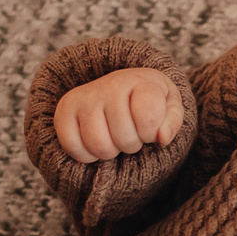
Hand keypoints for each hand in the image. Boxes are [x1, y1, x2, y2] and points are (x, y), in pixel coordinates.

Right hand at [55, 67, 182, 164]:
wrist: (117, 89)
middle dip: (132, 144)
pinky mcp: (64, 111)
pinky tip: (95, 141)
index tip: (149, 126)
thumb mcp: (169, 107)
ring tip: (114, 137)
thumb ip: (172, 122)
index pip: (148, 117)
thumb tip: (163, 138)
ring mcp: (85, 97)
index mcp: (140, 81)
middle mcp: (110, 85)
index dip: (151, 132)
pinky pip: (73, 148)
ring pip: (100, 146)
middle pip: (125, 139)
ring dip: (111, 151)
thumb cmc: (146, 102)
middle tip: (130, 132)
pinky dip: (87, 154)